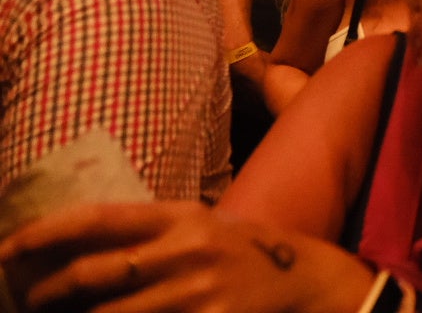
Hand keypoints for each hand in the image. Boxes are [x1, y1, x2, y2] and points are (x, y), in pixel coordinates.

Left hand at [0, 202, 367, 312]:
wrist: (300, 280)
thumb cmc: (237, 251)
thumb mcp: (197, 226)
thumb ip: (147, 233)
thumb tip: (73, 249)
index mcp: (180, 216)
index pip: (97, 218)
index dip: (44, 233)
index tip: (8, 248)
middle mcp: (186, 249)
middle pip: (91, 273)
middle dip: (47, 291)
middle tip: (31, 298)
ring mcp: (196, 291)